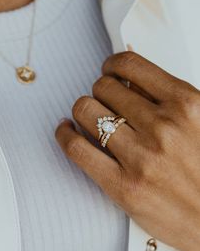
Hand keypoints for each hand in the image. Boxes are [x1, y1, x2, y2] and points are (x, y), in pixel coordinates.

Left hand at [55, 51, 199, 250]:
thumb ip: (165, 95)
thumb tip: (127, 73)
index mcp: (186, 104)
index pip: (130, 65)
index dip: (111, 64)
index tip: (108, 71)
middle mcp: (163, 127)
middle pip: (104, 87)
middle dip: (100, 90)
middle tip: (104, 101)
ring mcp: (141, 158)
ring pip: (85, 110)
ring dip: (83, 110)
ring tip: (89, 117)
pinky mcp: (122, 186)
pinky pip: (76, 147)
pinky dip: (63, 134)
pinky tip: (66, 129)